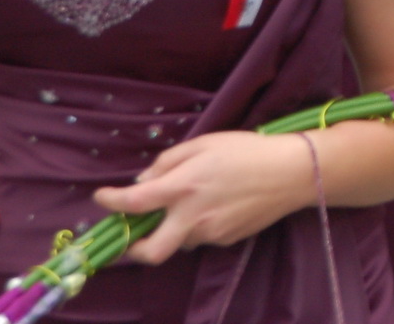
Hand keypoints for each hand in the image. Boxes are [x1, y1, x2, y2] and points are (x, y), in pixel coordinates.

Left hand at [94, 131, 308, 264]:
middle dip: (133, 250)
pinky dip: (197, 225)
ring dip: (173, 228)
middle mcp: (192, 216)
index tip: (101, 198)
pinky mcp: (226, 240)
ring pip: (179, 240)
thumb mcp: (204, 143)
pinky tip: (216, 204)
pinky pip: (201, 237)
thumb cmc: (247, 150)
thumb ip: (168, 161)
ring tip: (191, 203)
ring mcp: (210, 233)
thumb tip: (145, 181)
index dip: (110, 202)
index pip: (134, 202)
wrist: (292, 172)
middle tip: (129, 237)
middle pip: (151, 251)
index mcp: (183, 187)